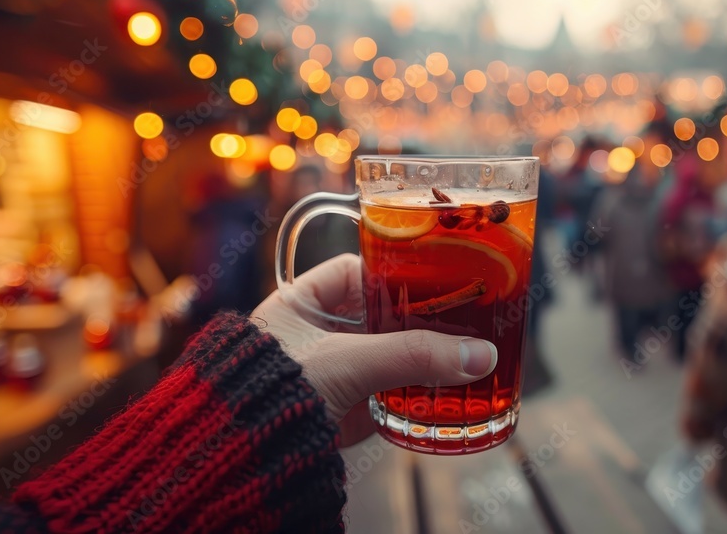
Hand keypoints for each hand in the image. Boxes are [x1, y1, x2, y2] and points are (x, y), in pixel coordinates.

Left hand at [250, 254, 497, 445]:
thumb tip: (479, 355)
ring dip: (422, 357)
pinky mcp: (344, 409)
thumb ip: (413, 355)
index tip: (434, 275)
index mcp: (301, 303)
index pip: (355, 271)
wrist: (248, 456)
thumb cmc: (276, 390)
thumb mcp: (349, 361)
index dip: (394, 271)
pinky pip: (387, 393)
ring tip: (465, 350)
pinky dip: (414, 392)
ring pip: (387, 355)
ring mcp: (332, 372)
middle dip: (419, 319)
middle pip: (380, 315)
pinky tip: (447, 389)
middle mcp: (315, 334)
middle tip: (462, 316)